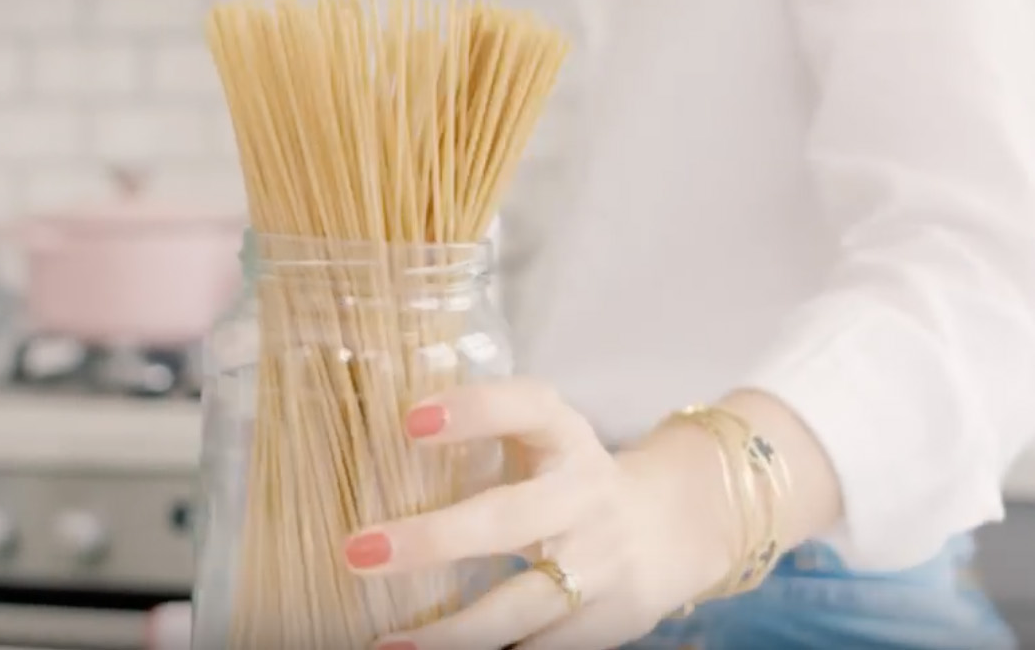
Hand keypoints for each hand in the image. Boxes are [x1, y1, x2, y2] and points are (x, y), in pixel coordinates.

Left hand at [341, 377, 727, 649]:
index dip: (473, 410)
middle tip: (357, 551)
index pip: (526, 407)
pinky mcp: (609, 620)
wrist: (677, 526)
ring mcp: (601, 563)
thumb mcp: (545, 437)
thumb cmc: (573, 476)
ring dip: (452, 633)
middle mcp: (585, 496)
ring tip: (388, 644)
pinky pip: (542, 645)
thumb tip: (381, 441)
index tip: (410, 421)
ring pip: (523, 603)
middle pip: (509, 518)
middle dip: (433, 540)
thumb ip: (487, 431)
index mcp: (566, 437)